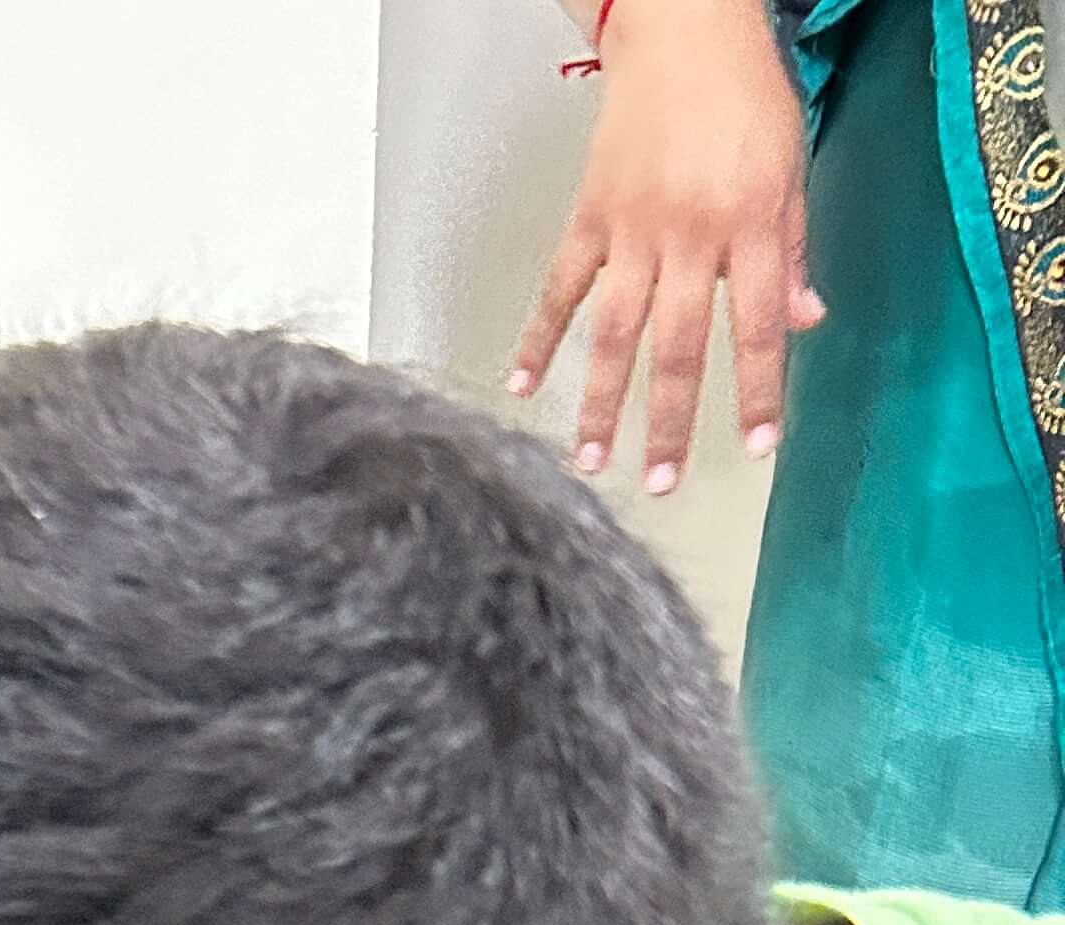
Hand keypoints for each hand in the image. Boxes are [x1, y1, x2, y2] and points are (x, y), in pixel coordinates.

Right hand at [512, 0, 816, 490]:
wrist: (684, 27)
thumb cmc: (743, 91)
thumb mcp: (789, 164)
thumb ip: (791, 248)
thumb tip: (802, 320)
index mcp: (748, 221)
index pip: (757, 324)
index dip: (759, 389)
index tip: (759, 445)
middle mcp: (689, 232)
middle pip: (678, 344)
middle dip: (670, 420)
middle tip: (661, 482)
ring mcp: (632, 227)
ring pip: (615, 331)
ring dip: (601, 402)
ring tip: (589, 460)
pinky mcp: (590, 215)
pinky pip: (561, 286)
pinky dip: (537, 338)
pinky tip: (519, 386)